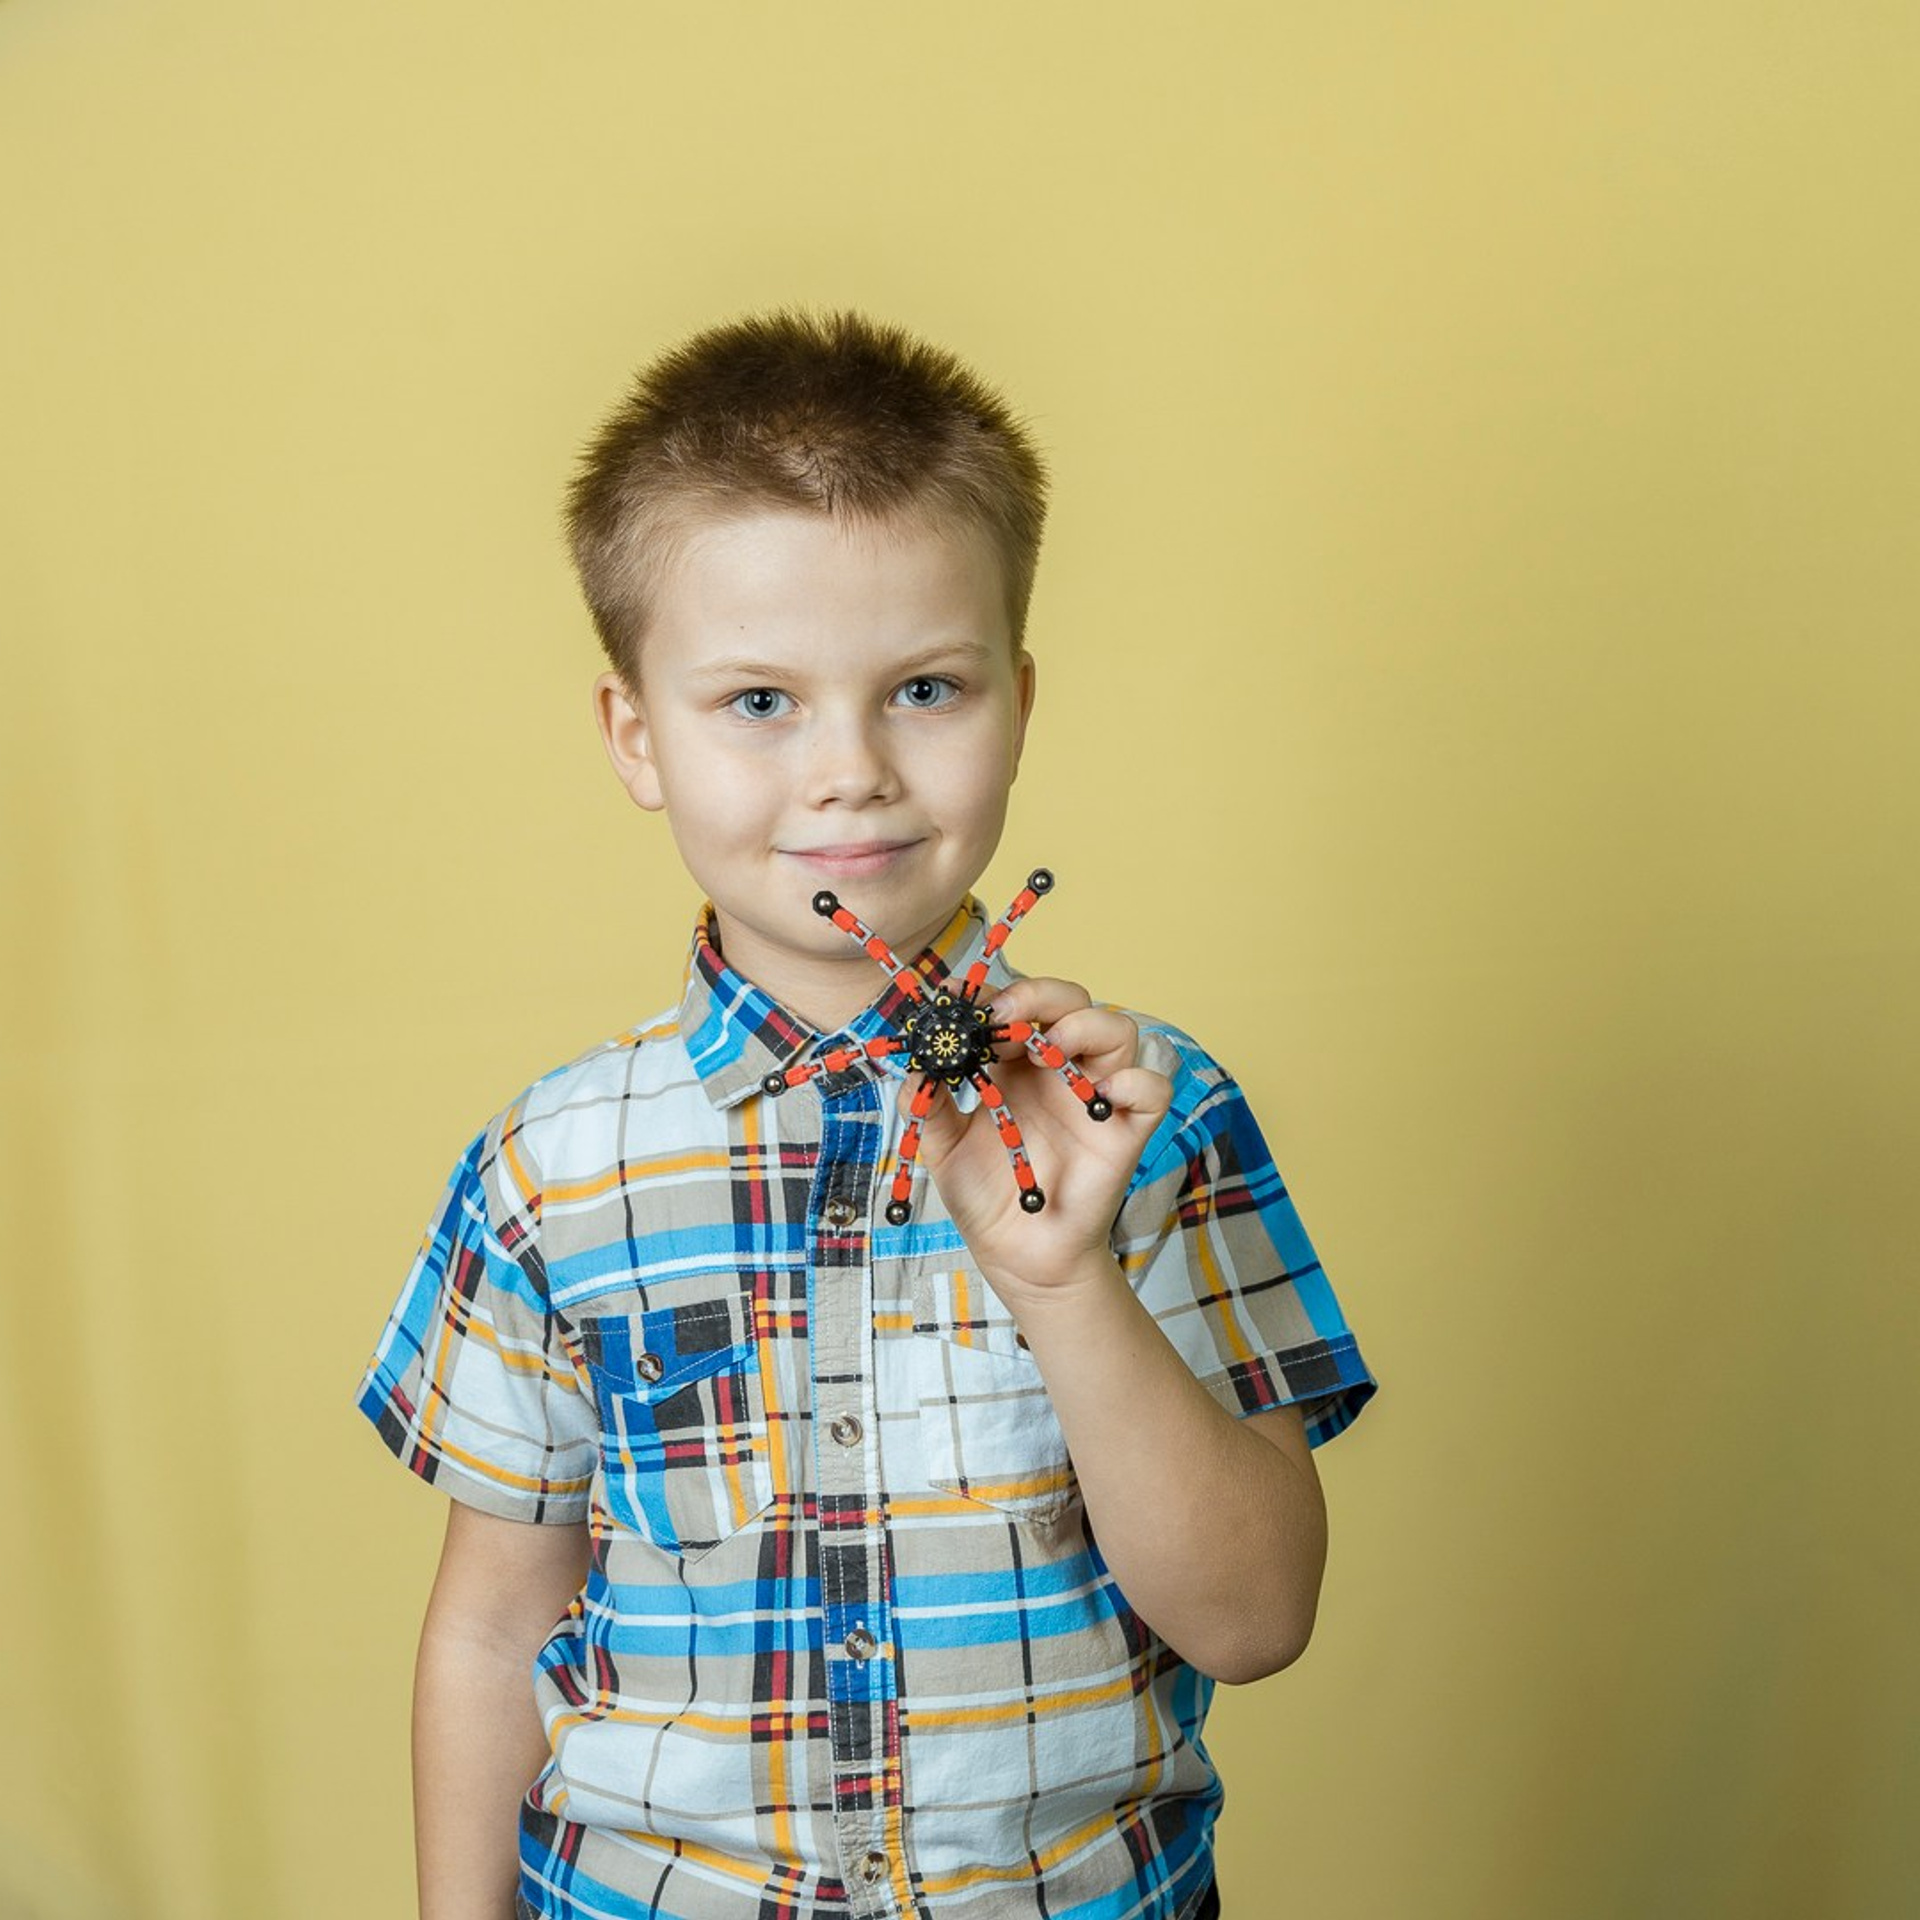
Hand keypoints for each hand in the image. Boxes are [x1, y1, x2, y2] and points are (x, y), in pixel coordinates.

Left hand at [901, 977, 1172, 1303]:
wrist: (1016, 1253)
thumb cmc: (983, 1194)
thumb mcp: (943, 1148)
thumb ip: (928, 1108)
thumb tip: (914, 1074)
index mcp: (1017, 1064)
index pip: (1019, 1006)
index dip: (995, 994)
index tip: (961, 1001)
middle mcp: (1060, 1070)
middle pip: (1073, 1002)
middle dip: (1041, 995)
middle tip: (1004, 1017)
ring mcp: (1096, 1096)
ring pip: (1119, 1030)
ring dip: (1087, 1025)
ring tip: (1050, 1049)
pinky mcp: (1125, 1131)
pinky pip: (1153, 1090)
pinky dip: (1136, 1081)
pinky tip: (1102, 1094)